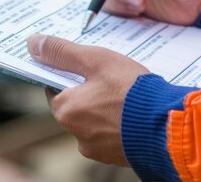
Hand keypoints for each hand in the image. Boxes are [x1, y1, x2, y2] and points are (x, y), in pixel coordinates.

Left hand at [27, 34, 148, 165]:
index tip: (87, 68)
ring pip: (95, 122)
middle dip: (91, 92)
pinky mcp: (117, 157)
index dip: (70, 74)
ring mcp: (97, 149)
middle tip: (112, 79)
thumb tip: (33, 43)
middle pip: (77, 106)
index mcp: (66, 110)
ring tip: (128, 96)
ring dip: (106, 110)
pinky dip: (120, 125)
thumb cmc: (132, 91)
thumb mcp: (96, 60)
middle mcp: (76, 134)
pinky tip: (135, 114)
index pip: (55, 88)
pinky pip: (112, 135)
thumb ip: (63, 52)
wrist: (167, 126)